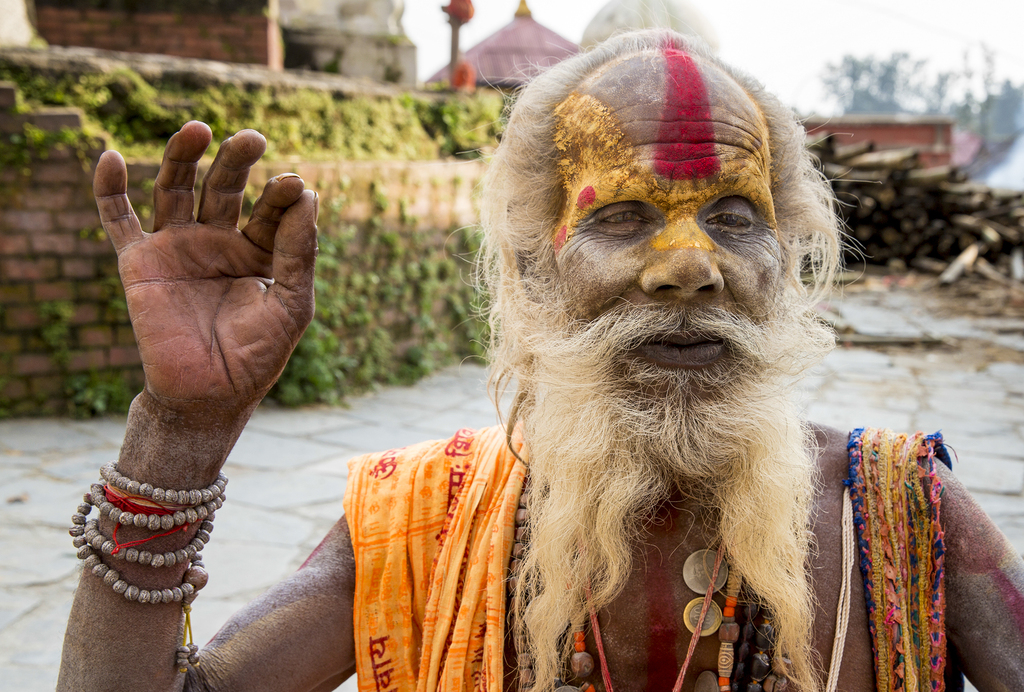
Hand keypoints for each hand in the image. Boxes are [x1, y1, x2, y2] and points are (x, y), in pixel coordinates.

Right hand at [95, 122, 317, 418]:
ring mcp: (177, 248)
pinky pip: (118, 220)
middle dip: (235, 161)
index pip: (269, 209)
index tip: (293, 184)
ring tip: (198, 128)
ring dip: (182, 157)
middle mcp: (216, 242)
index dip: (281, 195)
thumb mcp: (292, 303)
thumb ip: (298, 251)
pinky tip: (112, 156)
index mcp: (256, 250)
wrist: (209, 396)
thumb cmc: (257, 355)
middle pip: (223, 187)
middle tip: (252, 138)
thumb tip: (307, 193)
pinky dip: (110, 189)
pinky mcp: (140, 263)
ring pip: (174, 189)